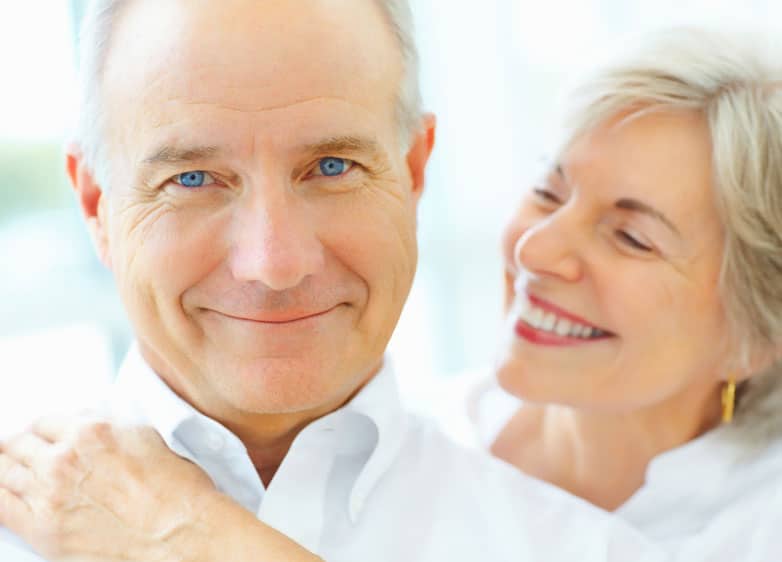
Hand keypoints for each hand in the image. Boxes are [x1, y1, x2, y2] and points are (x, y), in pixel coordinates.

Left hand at [0, 416, 219, 561]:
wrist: (182, 534)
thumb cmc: (176, 491)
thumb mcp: (148, 438)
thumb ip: (112, 426)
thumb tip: (95, 422)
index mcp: (92, 431)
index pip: (47, 421)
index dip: (47, 429)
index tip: (45, 435)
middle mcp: (65, 459)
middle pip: (19, 443)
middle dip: (22, 445)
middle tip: (23, 450)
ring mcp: (49, 494)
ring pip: (4, 471)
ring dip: (7, 467)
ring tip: (10, 469)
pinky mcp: (43, 529)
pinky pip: (1, 507)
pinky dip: (2, 496)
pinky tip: (6, 493)